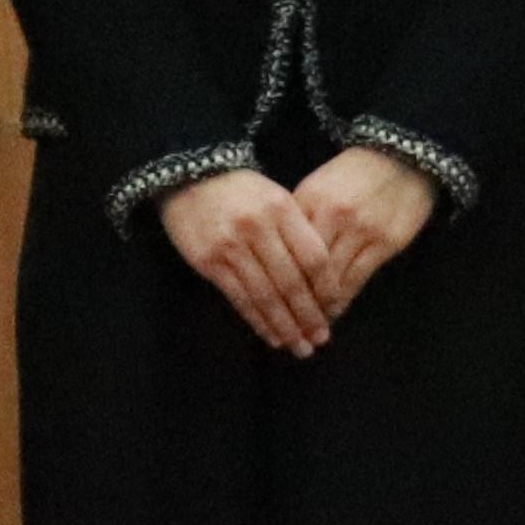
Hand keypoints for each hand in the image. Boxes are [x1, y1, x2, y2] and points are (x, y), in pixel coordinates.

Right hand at [158, 168, 340, 357]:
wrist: (189, 177)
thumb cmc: (240, 190)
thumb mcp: (275, 197)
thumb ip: (296, 230)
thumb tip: (320, 280)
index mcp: (282, 209)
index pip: (313, 257)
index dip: (326, 289)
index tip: (334, 310)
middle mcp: (258, 228)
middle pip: (291, 282)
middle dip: (308, 316)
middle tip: (320, 340)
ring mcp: (231, 246)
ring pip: (265, 296)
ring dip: (285, 326)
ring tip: (299, 346)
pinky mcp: (209, 262)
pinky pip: (240, 299)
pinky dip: (258, 321)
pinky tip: (272, 336)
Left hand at [288, 145, 439, 309]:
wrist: (402, 158)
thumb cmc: (353, 174)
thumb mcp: (319, 186)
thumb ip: (299, 217)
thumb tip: (279, 255)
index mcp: (310, 199)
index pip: (286, 247)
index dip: (276, 277)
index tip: (270, 298)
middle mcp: (333, 215)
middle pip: (306, 268)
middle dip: (296, 300)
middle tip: (290, 320)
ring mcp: (361, 230)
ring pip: (332, 279)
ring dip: (320, 306)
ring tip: (312, 322)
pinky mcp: (386, 242)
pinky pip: (358, 279)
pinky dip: (343, 299)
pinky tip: (335, 310)